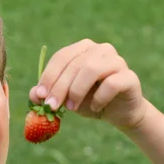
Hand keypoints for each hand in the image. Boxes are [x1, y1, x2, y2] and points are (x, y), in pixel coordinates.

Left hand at [28, 39, 147, 129]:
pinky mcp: (129, 77)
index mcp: (83, 49)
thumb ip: (49, 94)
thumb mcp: (65, 98)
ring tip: (72, 108)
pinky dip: (99, 98)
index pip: (61, 57)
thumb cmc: (89, 101)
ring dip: (77, 91)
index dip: (49, 76)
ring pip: (91, 69)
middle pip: (74, 64)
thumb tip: (33, 95)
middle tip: (51, 107)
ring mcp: (117, 60)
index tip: (40, 96)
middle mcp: (101, 49)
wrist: (118, 114)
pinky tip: (96, 107)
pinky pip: (111, 84)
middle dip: (59, 87)